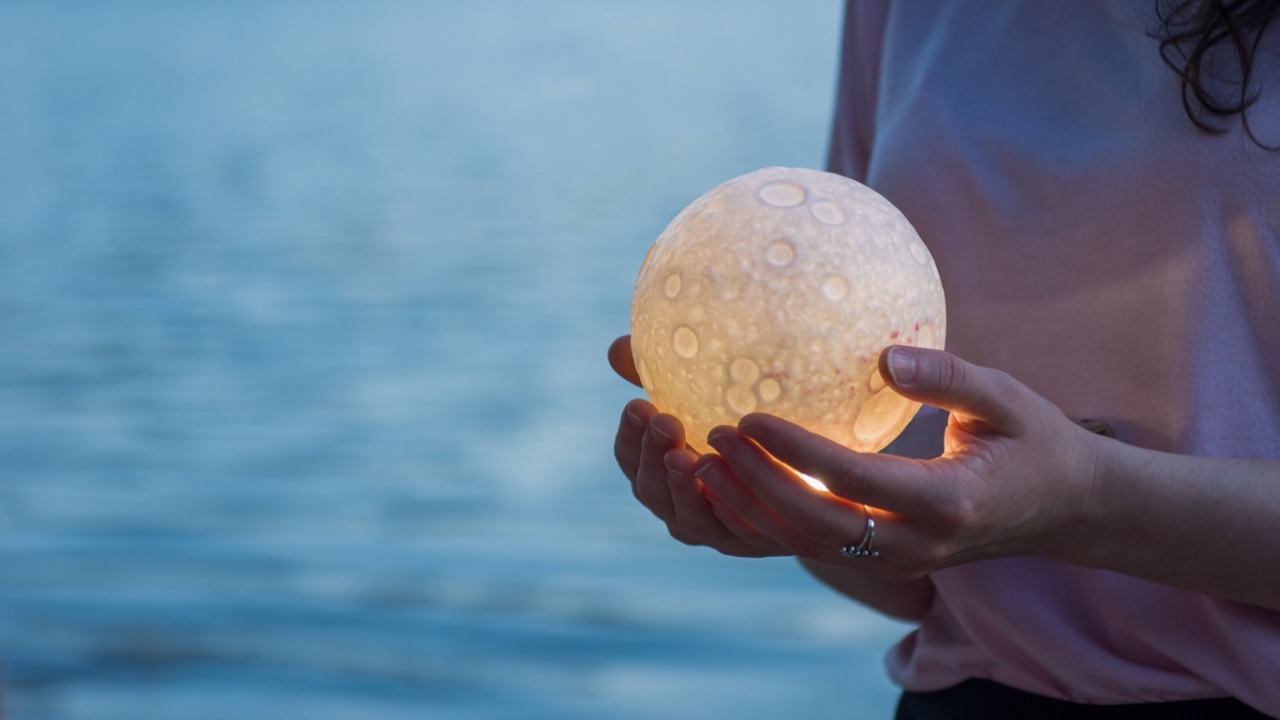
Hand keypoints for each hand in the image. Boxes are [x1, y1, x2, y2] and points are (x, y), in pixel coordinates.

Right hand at [609, 336, 790, 557]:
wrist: (815, 474)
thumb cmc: (748, 426)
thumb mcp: (707, 397)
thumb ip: (664, 376)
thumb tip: (616, 348)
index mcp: (663, 472)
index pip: (632, 460)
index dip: (629, 437)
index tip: (637, 405)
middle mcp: (683, 507)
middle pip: (652, 492)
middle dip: (652, 458)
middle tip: (665, 423)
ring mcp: (717, 532)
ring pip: (688, 519)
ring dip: (683, 488)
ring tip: (687, 456)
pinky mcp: (755, 543)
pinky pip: (736, 534)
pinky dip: (727, 514)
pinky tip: (728, 488)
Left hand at [693, 346, 1104, 580]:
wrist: (1065, 510)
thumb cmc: (1035, 441)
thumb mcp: (1006, 398)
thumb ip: (950, 377)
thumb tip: (886, 355)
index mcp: (946, 502)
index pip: (853, 481)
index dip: (795, 453)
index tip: (747, 418)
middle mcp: (914, 544)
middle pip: (815, 527)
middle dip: (756, 487)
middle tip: (711, 441)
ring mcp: (896, 560)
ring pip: (806, 547)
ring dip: (750, 511)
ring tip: (701, 465)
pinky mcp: (881, 561)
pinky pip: (814, 547)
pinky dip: (766, 521)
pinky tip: (731, 484)